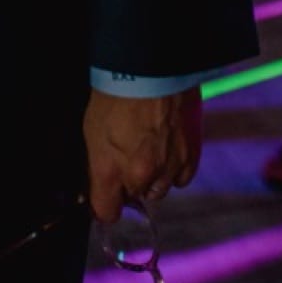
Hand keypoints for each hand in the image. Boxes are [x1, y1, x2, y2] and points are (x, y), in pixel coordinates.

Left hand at [83, 88, 203, 222]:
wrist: (151, 70)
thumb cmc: (115, 95)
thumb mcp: (91, 130)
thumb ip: (98, 163)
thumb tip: (99, 182)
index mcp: (110, 170)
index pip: (106, 212)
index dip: (104, 206)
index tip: (104, 199)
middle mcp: (140, 176)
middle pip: (134, 198)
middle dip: (129, 185)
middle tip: (127, 159)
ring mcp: (167, 168)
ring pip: (159, 191)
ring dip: (153, 178)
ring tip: (149, 150)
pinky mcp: (190, 157)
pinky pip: (181, 179)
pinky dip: (175, 170)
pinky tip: (167, 150)